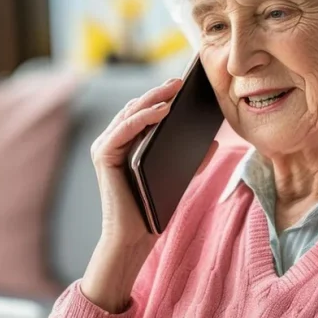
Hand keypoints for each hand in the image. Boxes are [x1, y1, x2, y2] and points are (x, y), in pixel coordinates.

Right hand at [91, 78, 182, 244]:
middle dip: (159, 92)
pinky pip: (124, 129)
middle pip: (136, 108)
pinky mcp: (103, 155)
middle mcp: (112, 142)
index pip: (143, 112)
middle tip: (181, 80)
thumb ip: (193, 161)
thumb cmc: (153, 209)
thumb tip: (214, 142)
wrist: (134, 236)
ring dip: (153, 98)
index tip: (184, 85)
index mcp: (126, 144)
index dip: (161, 96)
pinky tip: (163, 110)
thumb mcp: (178, 178)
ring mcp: (105, 147)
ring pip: (130, 113)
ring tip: (175, 88)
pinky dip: (143, 117)